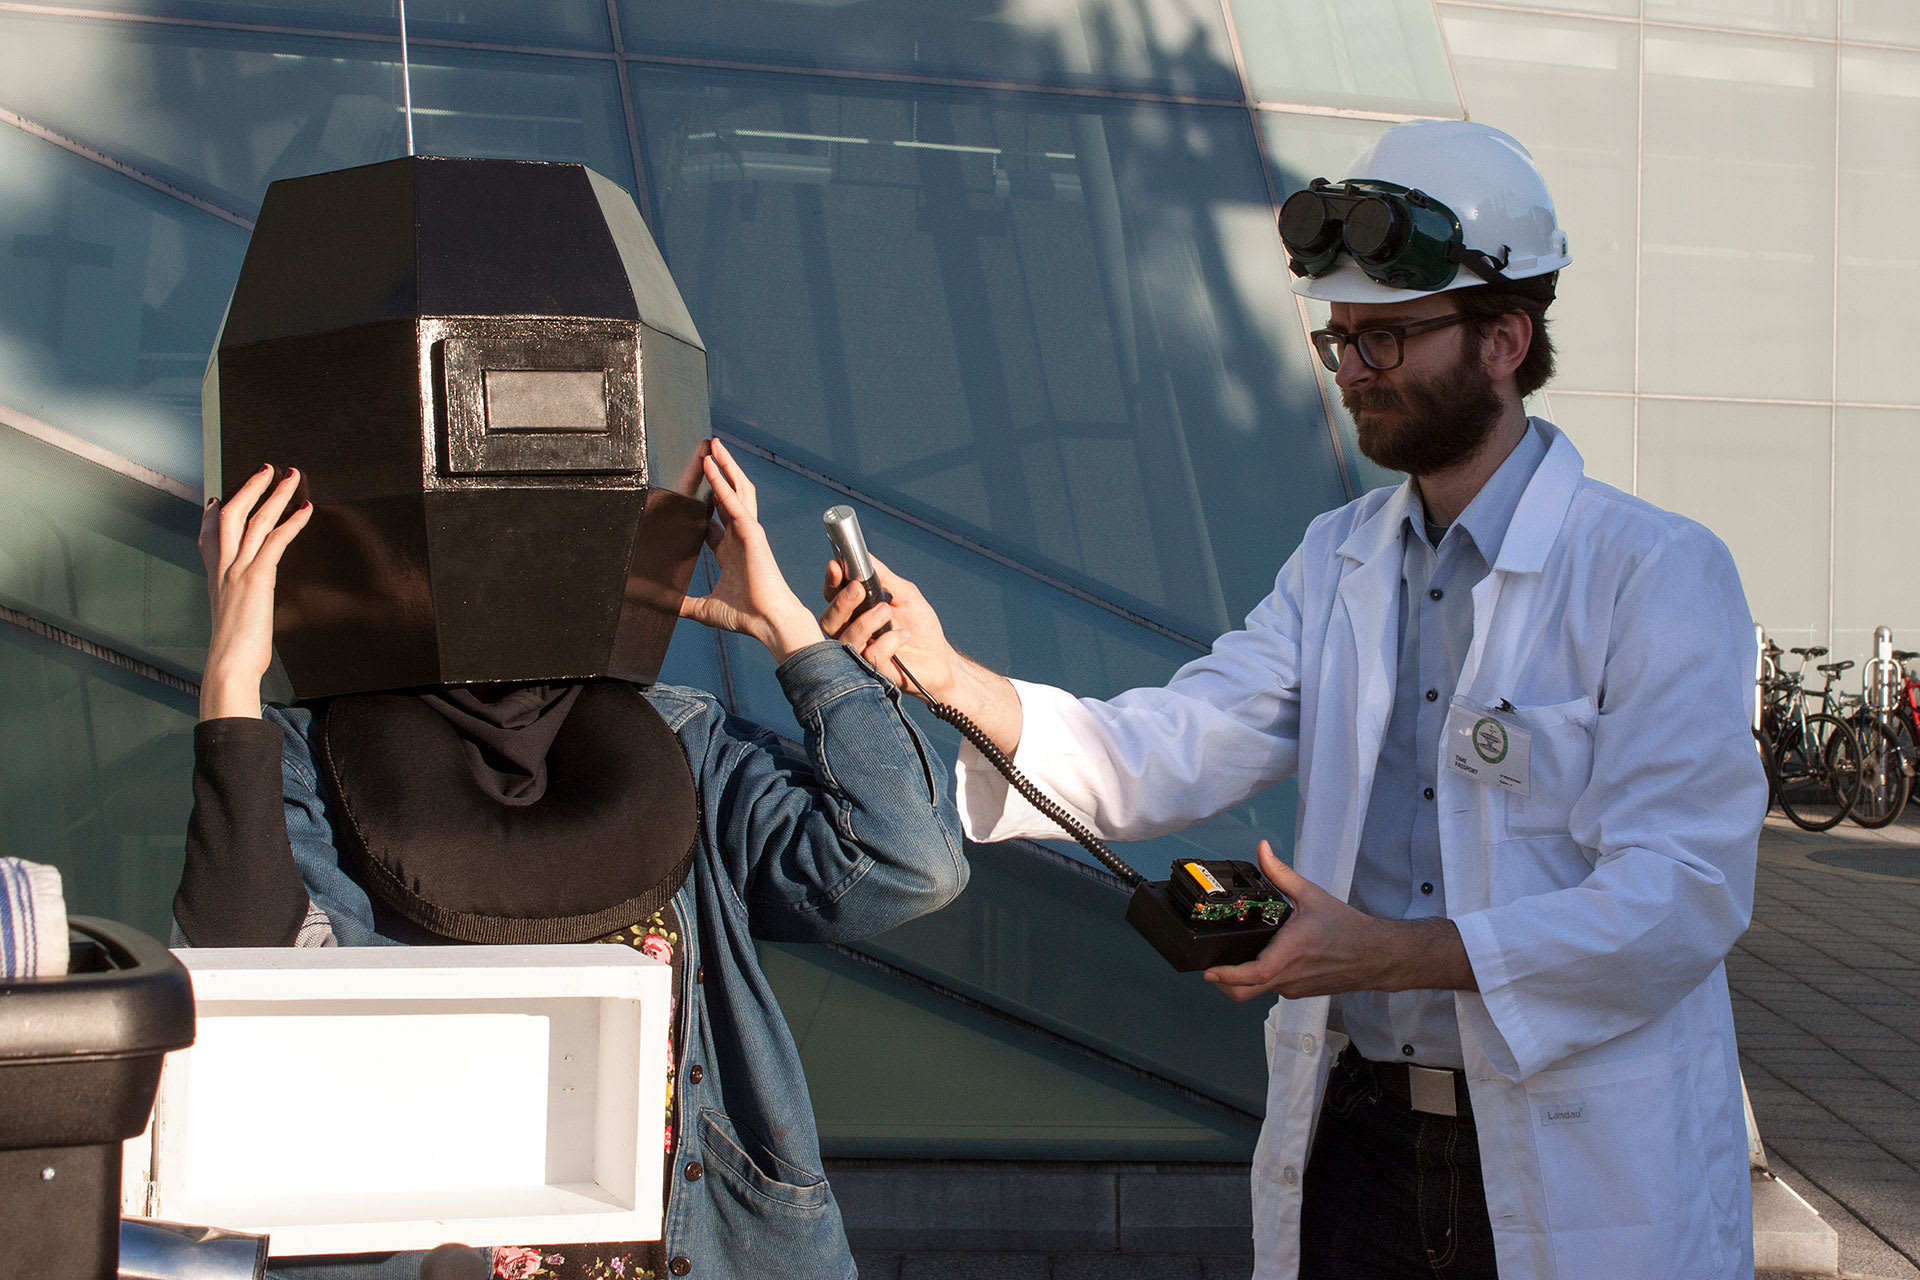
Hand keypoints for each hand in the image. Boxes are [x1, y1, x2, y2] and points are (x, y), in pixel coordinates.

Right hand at [200, 464, 310, 720]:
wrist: (229, 667)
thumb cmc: (235, 654)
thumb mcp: (232, 621)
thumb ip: (237, 605)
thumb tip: (245, 606)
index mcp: (215, 580)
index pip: (208, 537)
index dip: (210, 514)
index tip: (215, 498)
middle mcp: (222, 570)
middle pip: (229, 515)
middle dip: (248, 489)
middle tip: (265, 469)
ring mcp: (237, 572)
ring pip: (253, 521)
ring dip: (274, 494)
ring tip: (291, 475)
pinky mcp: (255, 579)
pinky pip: (274, 541)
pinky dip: (291, 523)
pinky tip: (305, 509)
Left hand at [678, 439, 824, 662]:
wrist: (767, 622)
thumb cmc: (746, 616)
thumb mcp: (704, 609)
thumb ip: (684, 605)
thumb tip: (664, 606)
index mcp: (730, 553)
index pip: (715, 520)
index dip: (705, 504)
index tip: (691, 492)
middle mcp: (739, 538)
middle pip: (729, 496)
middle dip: (720, 474)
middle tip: (708, 453)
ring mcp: (747, 532)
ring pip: (737, 490)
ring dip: (725, 467)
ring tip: (714, 447)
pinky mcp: (751, 531)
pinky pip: (734, 501)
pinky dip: (722, 482)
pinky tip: (712, 466)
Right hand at [819, 554, 951, 701]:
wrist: (940, 657)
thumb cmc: (921, 625)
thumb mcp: (906, 594)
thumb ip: (884, 577)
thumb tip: (865, 556)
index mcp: (856, 611)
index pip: (833, 596)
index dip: (831, 582)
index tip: (836, 566)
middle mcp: (853, 632)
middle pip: (828, 620)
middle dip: (841, 602)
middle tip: (858, 589)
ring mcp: (861, 653)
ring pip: (845, 638)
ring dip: (865, 621)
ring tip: (887, 611)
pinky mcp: (873, 670)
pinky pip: (869, 655)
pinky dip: (888, 642)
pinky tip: (903, 636)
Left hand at [1202, 841, 1474, 1001]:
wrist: (1377, 956)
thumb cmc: (1346, 927)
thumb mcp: (1312, 895)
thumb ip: (1281, 873)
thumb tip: (1262, 848)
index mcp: (1291, 952)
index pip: (1256, 973)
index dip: (1229, 975)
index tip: (1209, 971)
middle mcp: (1289, 976)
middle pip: (1246, 992)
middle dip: (1224, 983)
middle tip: (1210, 966)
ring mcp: (1294, 988)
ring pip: (1258, 991)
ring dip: (1242, 980)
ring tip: (1232, 957)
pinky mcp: (1300, 992)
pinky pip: (1273, 989)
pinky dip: (1261, 979)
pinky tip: (1261, 958)